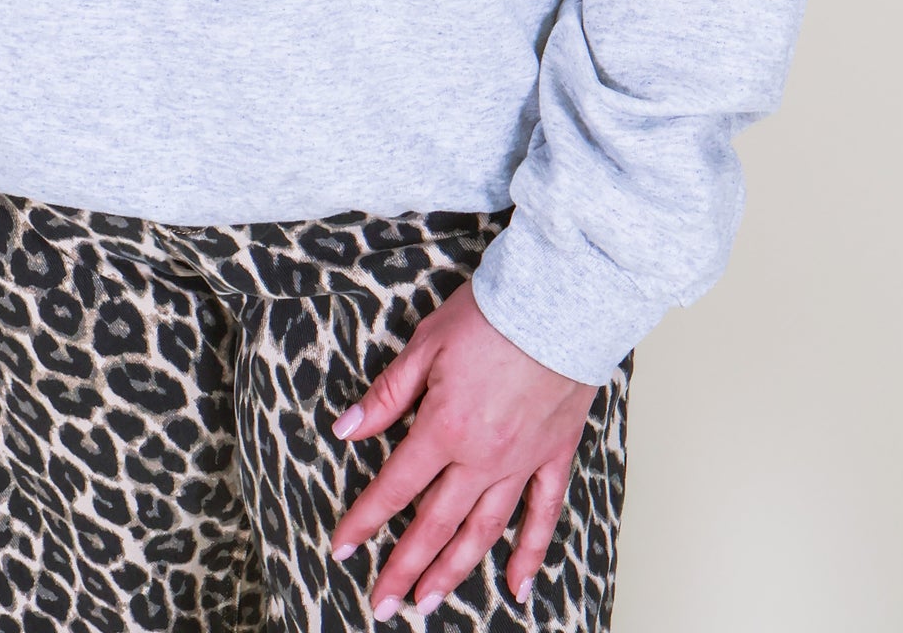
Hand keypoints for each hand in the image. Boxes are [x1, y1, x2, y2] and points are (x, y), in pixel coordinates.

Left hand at [329, 280, 596, 616]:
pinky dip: (529, 554)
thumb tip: (346, 429)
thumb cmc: (492, 314)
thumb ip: (388, 394)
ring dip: (454, 571)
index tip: (342, 549)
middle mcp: (482, 457)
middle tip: (383, 604)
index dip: (364, 521)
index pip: (394, 487)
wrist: (560, 299)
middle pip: (435, 524)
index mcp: (444, 428)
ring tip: (429, 603)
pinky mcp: (554, 455)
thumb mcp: (426, 344)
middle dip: (404, 567)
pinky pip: (543, 515)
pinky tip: (518, 587)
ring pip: (483, 531)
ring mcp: (521, 461)